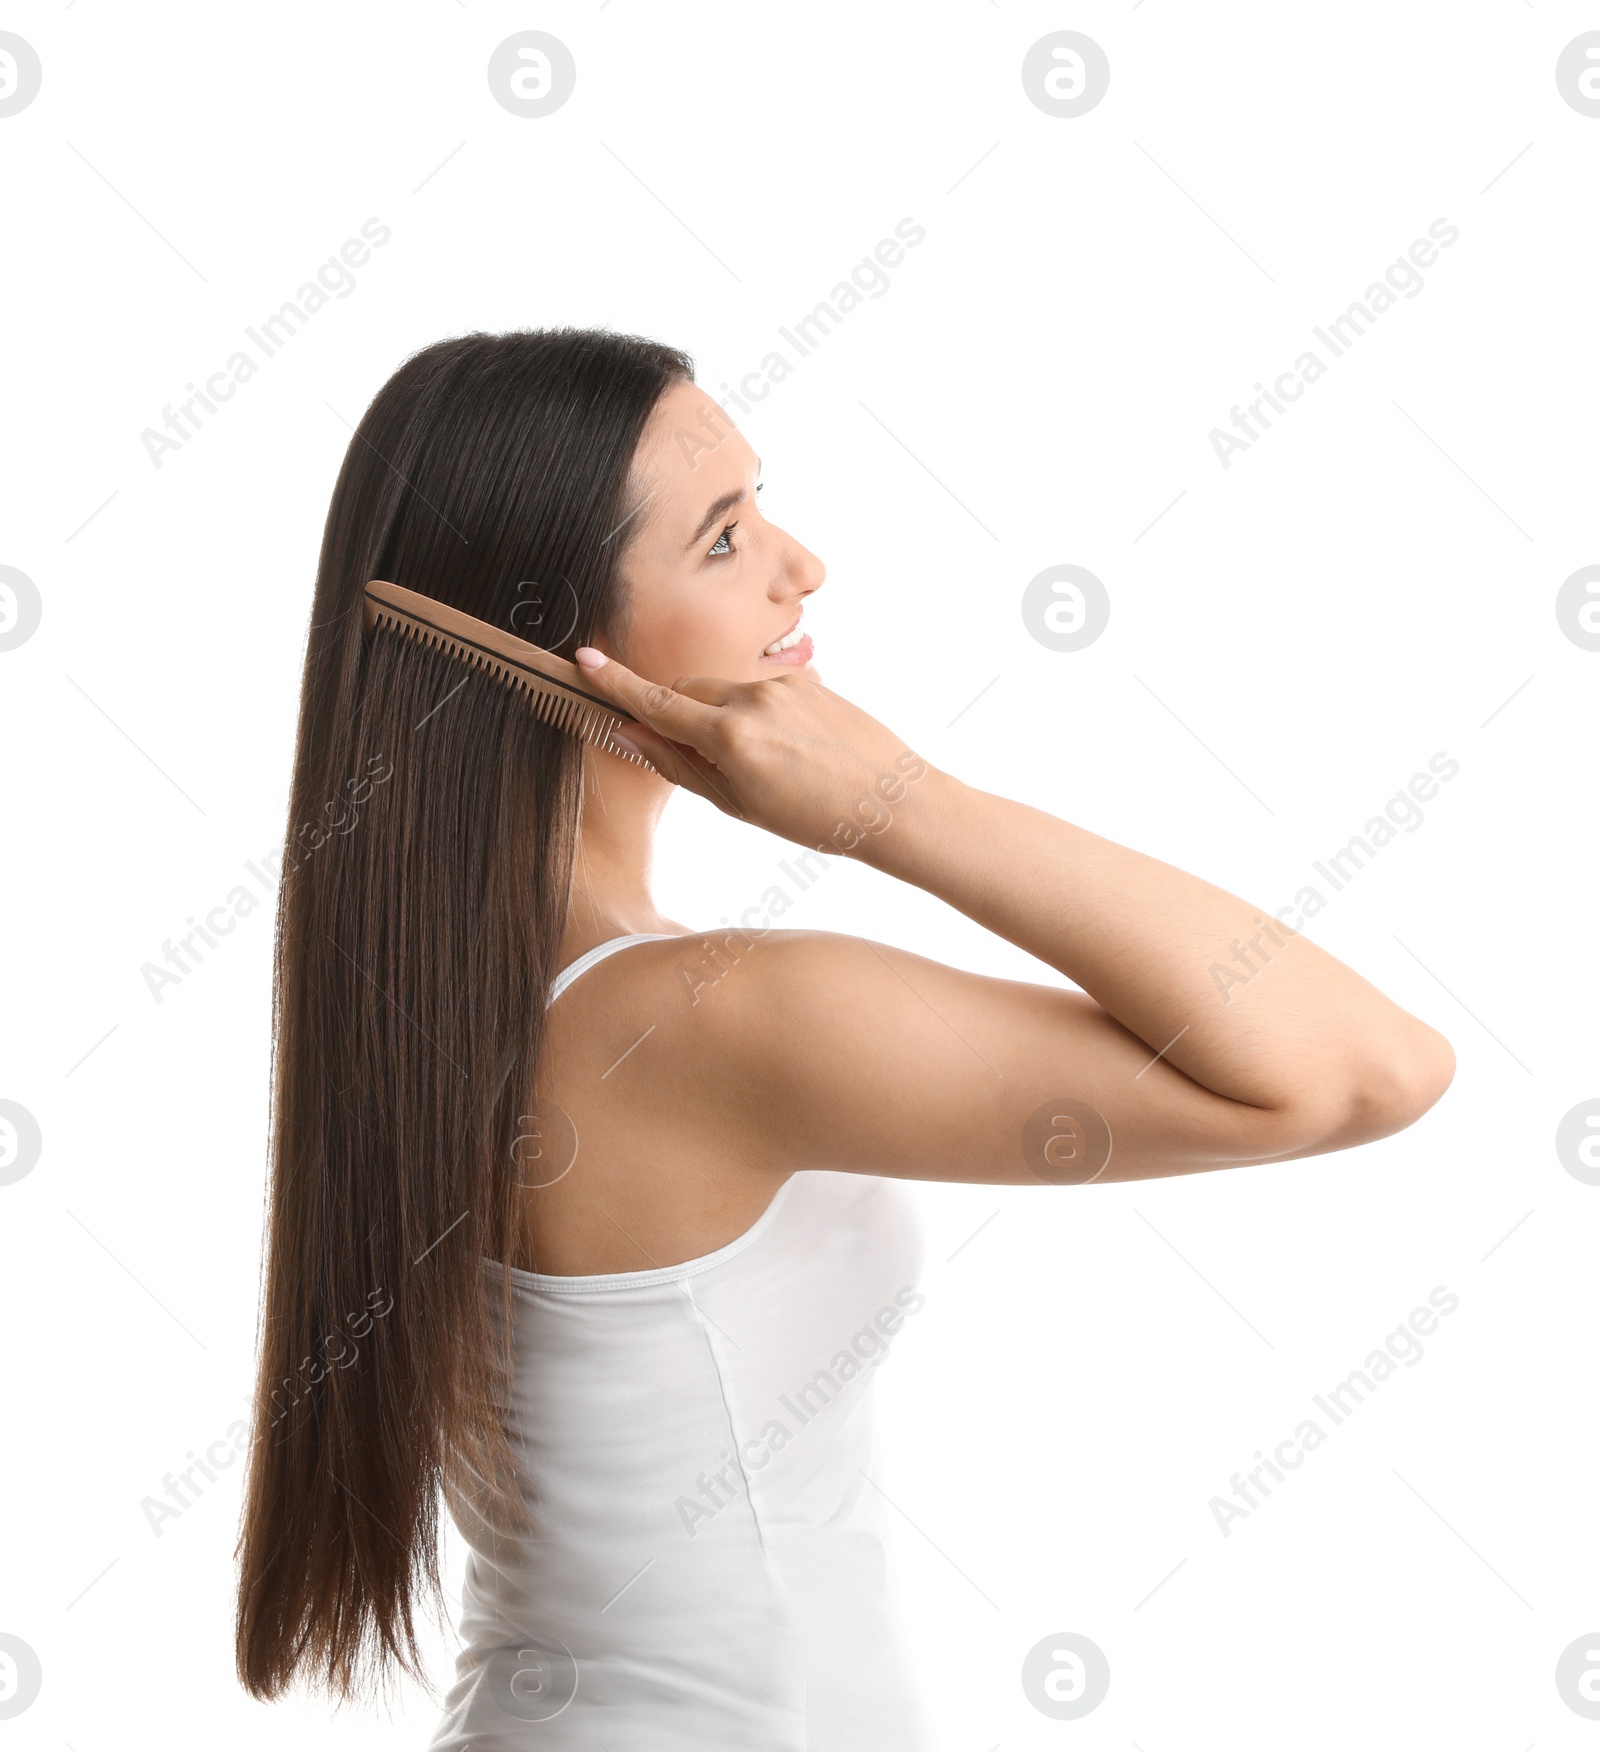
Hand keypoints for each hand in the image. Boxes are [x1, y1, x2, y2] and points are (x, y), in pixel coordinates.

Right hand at [572, 648, 937, 858]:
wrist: (894, 803)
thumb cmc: (817, 819)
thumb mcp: (738, 805)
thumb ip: (681, 765)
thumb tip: (633, 735)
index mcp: (731, 737)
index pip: (657, 703)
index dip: (616, 685)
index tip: (584, 660)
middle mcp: (753, 700)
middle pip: (688, 690)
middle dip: (679, 713)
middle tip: (699, 760)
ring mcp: (784, 685)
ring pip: (725, 691)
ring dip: (721, 718)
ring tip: (764, 767)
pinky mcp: (808, 680)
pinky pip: (761, 692)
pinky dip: (756, 716)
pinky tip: (791, 752)